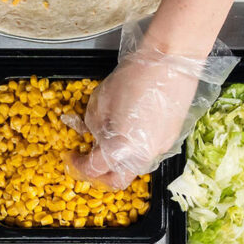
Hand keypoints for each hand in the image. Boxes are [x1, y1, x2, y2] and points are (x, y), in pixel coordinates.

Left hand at [67, 21, 239, 190]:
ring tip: (109, 142)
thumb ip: (92, 125)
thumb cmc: (134, 78)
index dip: (77, 165)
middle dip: (100, 176)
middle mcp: (141, 157)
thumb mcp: (100, 100)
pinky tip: (130, 130)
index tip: (71, 157)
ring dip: (118, 163)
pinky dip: (134, 150)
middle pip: (117, 181)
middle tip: (89, 161)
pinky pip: (148, 153)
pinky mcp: (171, 139)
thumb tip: (93, 137)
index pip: (93, 170)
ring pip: (134, 167)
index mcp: (119, 149)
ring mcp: (159, 149)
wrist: (171, 63)